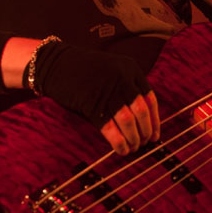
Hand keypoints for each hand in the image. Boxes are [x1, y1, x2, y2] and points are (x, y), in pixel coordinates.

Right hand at [31, 41, 159, 155]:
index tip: (156, 135)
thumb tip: (141, 121)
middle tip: (144, 143)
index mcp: (131, 69)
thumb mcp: (112, 71)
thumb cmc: (84, 70)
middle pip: (141, 111)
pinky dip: (119, 141)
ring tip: (133, 148)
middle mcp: (122, 79)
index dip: (155, 120)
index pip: (150, 99)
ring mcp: (107, 91)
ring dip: (134, 138)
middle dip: (145, 131)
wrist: (56, 63)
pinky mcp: (92, 103)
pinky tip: (121, 149)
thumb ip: (127, 88)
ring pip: (129, 121)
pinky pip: (110, 127)